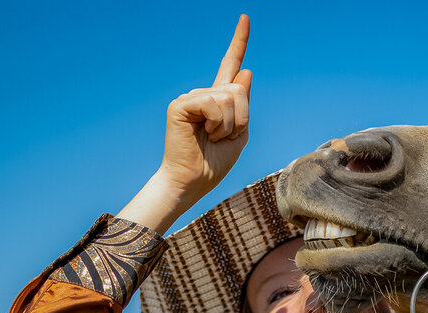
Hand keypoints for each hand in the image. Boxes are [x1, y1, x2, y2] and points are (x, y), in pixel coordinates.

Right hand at [156, 13, 252, 200]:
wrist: (194, 180)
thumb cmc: (215, 162)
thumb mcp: (240, 133)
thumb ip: (244, 103)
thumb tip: (245, 70)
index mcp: (219, 100)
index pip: (230, 65)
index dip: (239, 41)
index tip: (245, 18)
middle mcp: (204, 94)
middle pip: (238, 90)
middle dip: (241, 118)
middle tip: (223, 137)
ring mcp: (191, 97)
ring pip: (229, 97)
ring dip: (229, 124)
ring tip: (213, 137)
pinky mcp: (181, 104)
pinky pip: (213, 103)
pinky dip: (217, 123)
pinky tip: (204, 133)